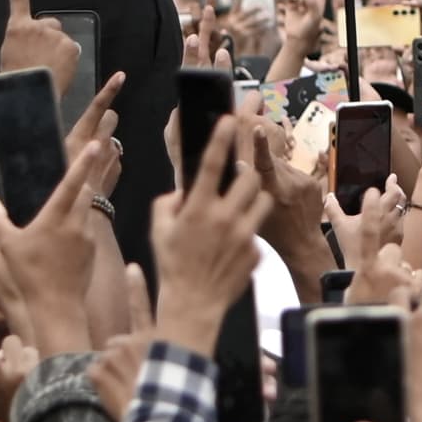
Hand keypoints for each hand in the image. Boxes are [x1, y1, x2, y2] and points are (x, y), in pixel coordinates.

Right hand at [150, 115, 269, 351]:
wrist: (193, 304)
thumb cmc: (172, 266)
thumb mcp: (158, 230)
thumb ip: (166, 203)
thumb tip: (180, 192)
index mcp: (198, 208)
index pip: (210, 164)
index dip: (220, 138)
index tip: (228, 118)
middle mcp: (224, 218)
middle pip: (248, 178)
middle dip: (245, 173)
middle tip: (237, 178)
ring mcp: (243, 235)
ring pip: (262, 200)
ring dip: (253, 199)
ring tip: (241, 208)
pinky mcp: (256, 251)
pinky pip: (258, 232)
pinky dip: (249, 233)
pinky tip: (235, 244)